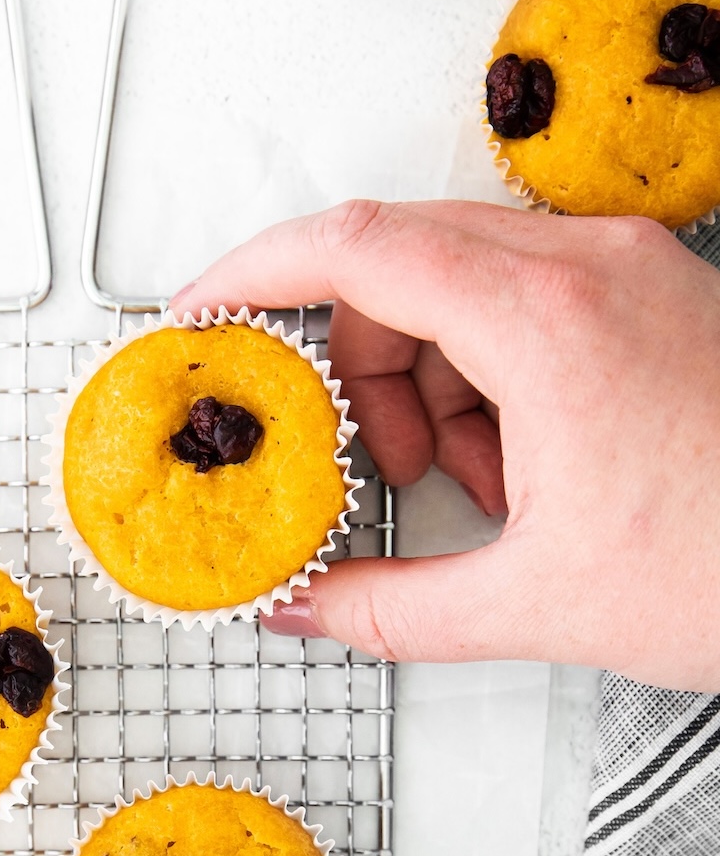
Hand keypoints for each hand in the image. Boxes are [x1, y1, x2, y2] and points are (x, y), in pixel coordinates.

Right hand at [172, 200, 719, 690]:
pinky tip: (526, 462)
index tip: (203, 307)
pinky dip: (491, 371)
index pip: (359, 246)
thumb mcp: (538, 604)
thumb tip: (304, 608)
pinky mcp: (652, 293)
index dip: (257, 270)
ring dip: (431, 372)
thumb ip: (390, 610)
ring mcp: (628, 270)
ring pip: (460, 278)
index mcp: (549, 322)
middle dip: (357, 356)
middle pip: (401, 258)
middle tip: (367, 456)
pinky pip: (525, 300)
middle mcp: (591, 267)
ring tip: (474, 479)